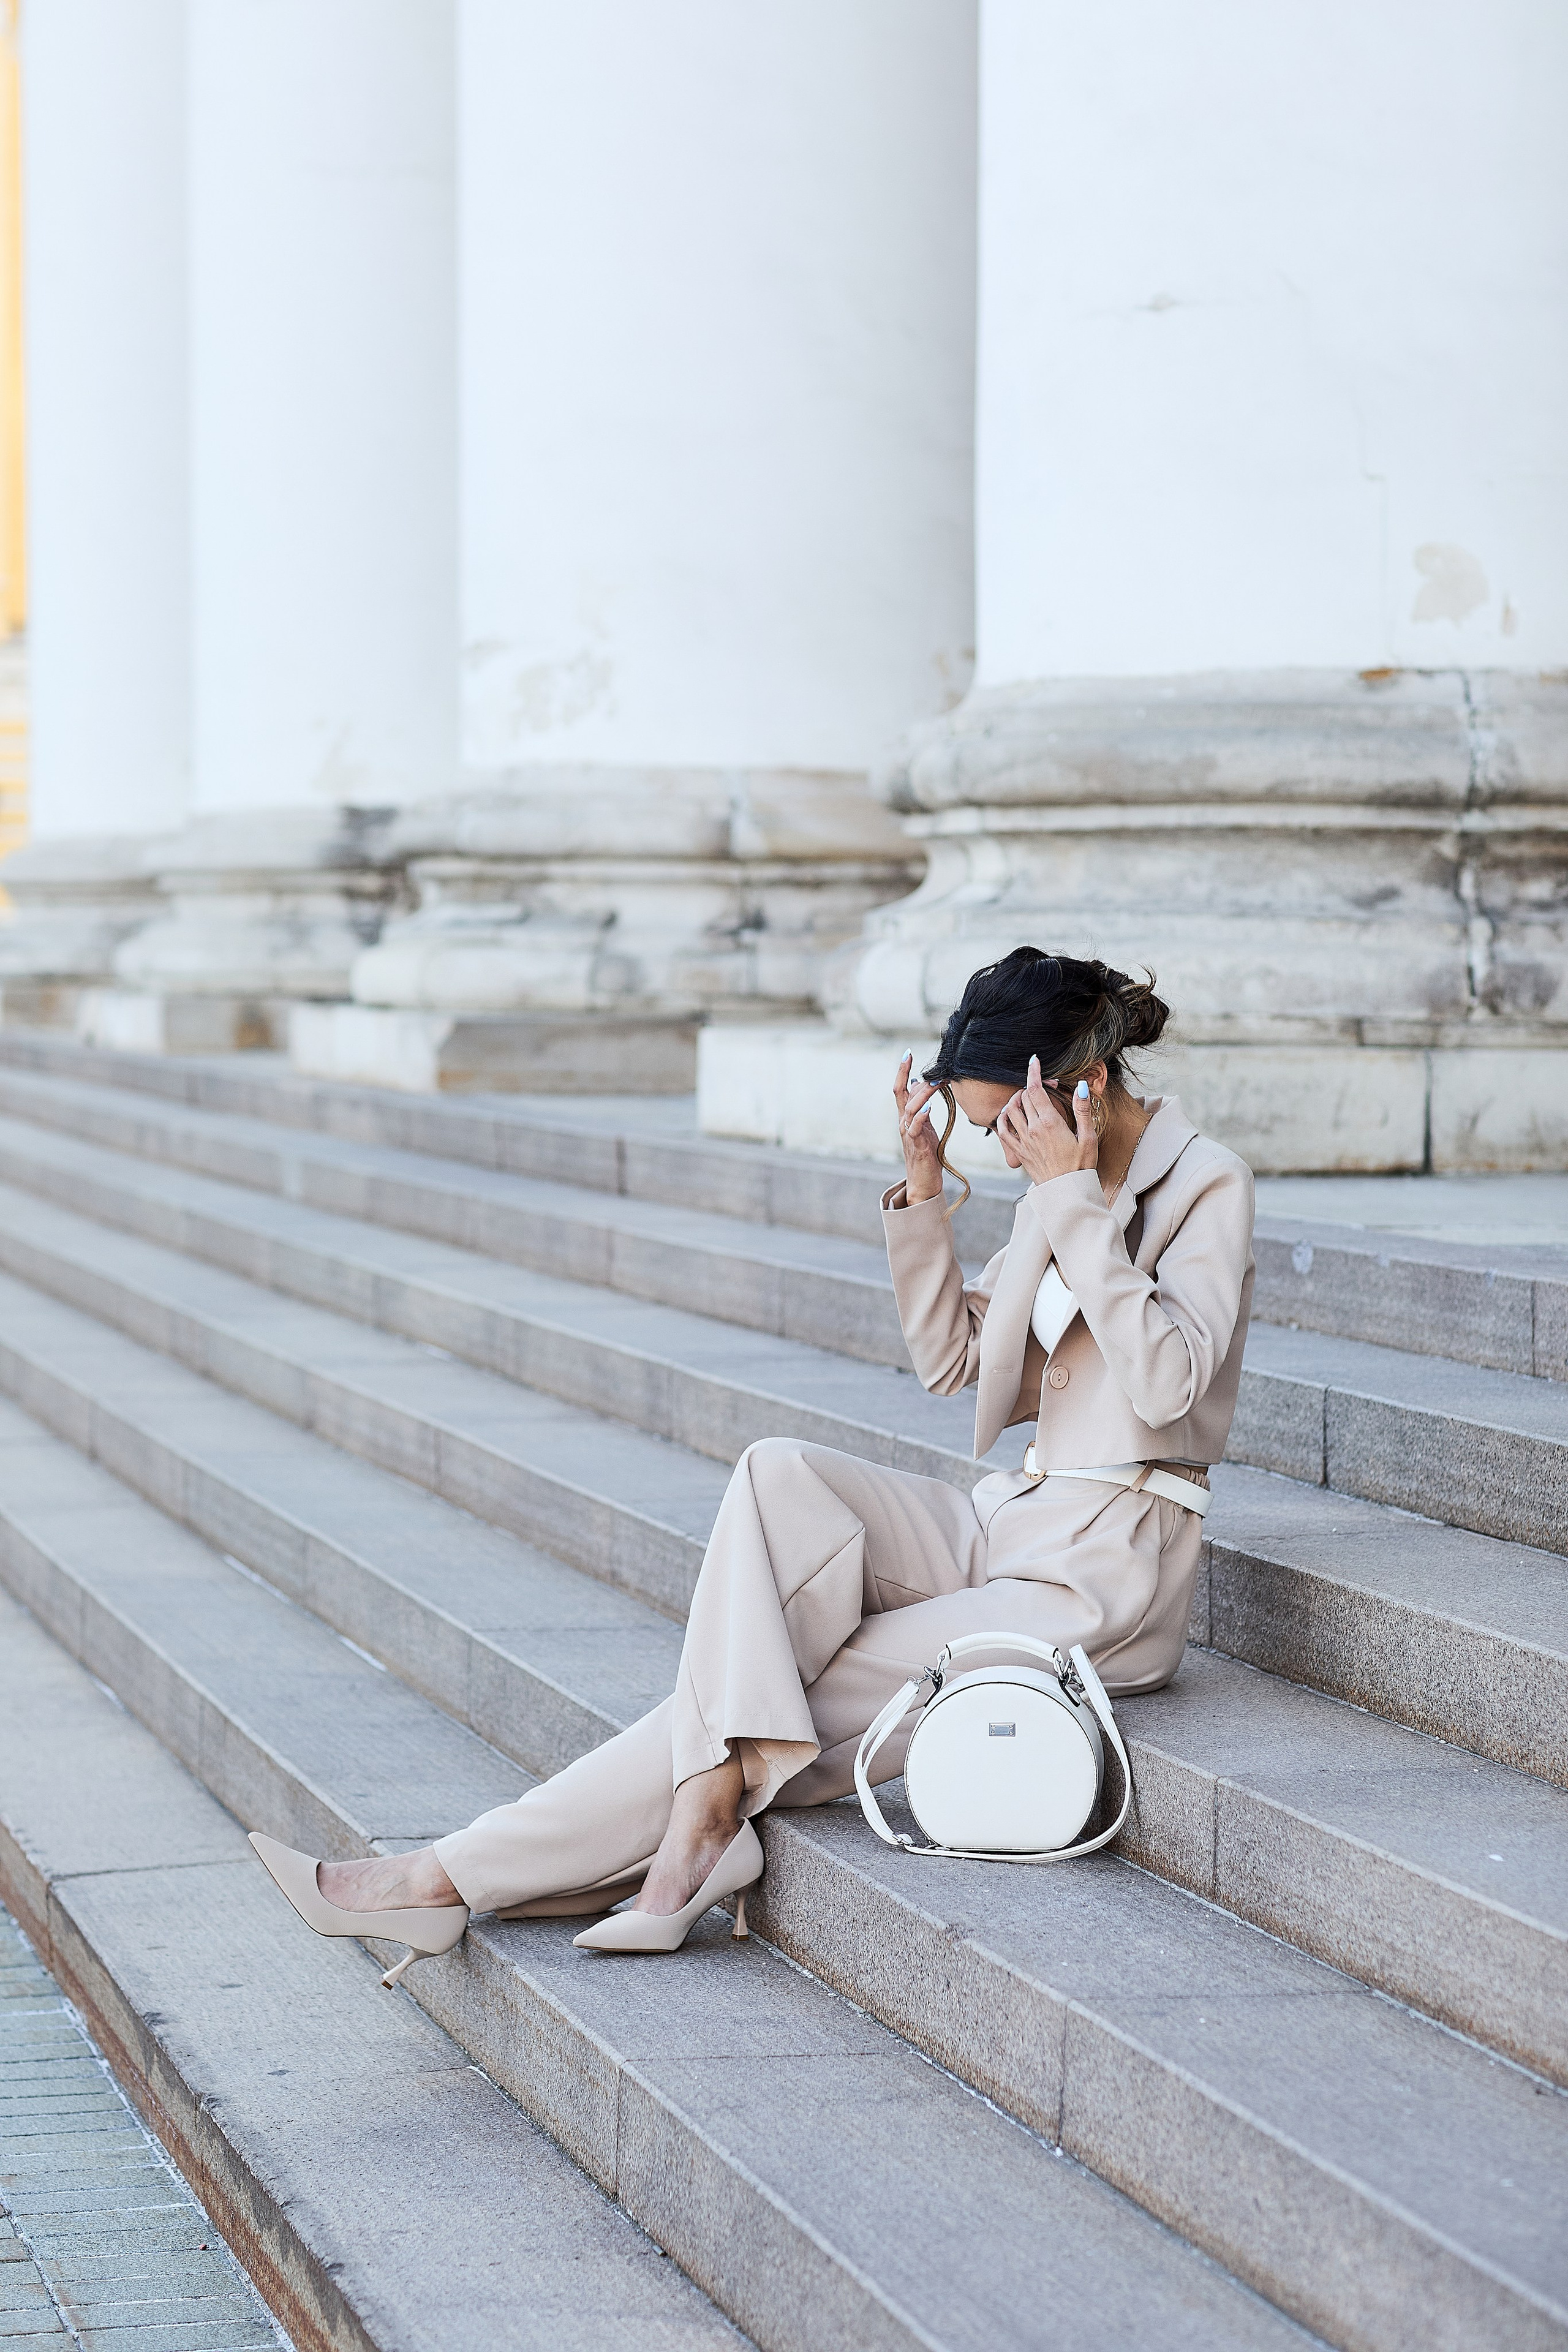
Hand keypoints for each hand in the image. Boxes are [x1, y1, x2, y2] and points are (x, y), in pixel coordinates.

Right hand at [893, 1054, 944, 1204]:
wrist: (923, 1181)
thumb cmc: (925, 1154)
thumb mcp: (924, 1125)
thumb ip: (920, 1106)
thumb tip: (916, 1085)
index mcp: (905, 1116)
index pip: (900, 1088)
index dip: (902, 1070)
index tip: (907, 1052)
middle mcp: (903, 1123)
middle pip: (902, 1094)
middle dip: (912, 1077)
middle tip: (929, 1066)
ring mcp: (908, 1134)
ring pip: (909, 1108)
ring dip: (922, 1094)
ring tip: (935, 1083)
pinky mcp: (917, 1145)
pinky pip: (915, 1128)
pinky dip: (921, 1116)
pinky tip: (929, 1107)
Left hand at [995, 1058, 1098, 1184]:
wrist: (1068, 1193)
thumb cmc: (1082, 1166)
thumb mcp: (1088, 1137)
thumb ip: (1082, 1110)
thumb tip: (1082, 1086)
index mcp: (1050, 1123)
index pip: (1036, 1090)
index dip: (1034, 1072)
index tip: (1034, 1060)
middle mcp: (1032, 1130)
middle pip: (1023, 1097)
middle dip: (1032, 1085)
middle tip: (1044, 1086)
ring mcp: (1023, 1141)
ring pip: (1010, 1110)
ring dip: (1016, 1099)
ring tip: (1026, 1097)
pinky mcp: (1018, 1152)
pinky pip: (1002, 1130)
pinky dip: (1003, 1118)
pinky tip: (1009, 1115)